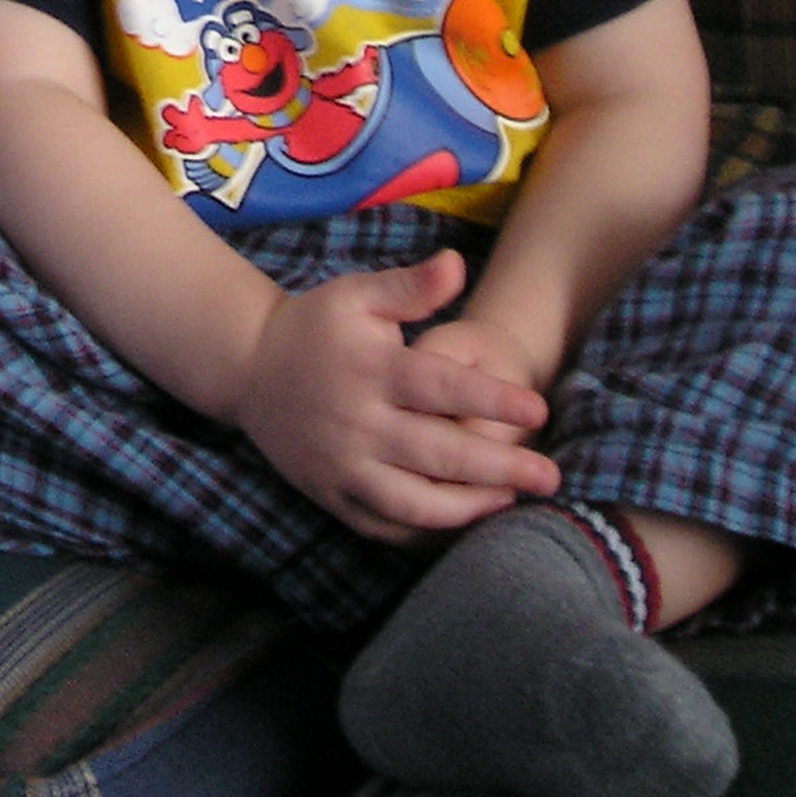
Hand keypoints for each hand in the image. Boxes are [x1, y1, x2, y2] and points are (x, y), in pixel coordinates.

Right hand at [230, 248, 558, 546]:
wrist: (246, 367)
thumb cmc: (314, 325)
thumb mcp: (356, 293)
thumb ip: (410, 286)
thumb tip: (456, 264)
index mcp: (371, 369)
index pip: (443, 386)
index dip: (493, 399)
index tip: (539, 409)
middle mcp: (358, 422)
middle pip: (439, 453)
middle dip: (500, 466)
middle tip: (549, 475)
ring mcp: (342, 465)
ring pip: (413, 501)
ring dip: (467, 507)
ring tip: (511, 501)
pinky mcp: (330, 494)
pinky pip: (383, 525)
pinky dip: (425, 532)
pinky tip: (462, 524)